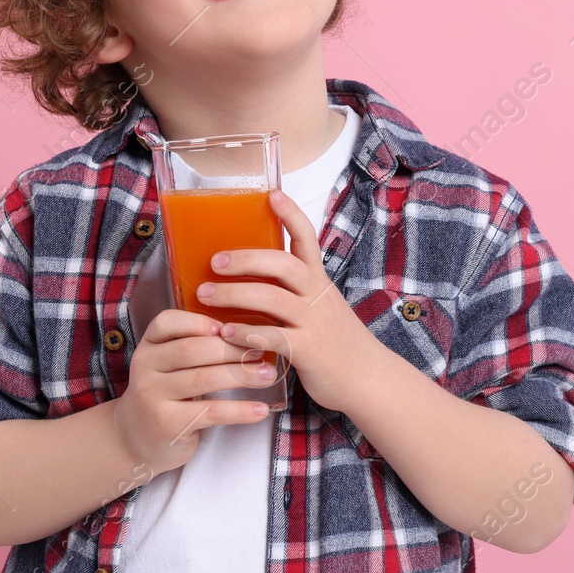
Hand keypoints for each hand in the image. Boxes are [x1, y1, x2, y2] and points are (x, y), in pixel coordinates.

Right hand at [112, 308, 277, 474]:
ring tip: (268, 375)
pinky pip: (210, 412)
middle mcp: (145, 368)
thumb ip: (195, 346)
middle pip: (192, 350)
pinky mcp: (167, 424)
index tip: (231, 327)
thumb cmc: (167, 393)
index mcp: (148, 346)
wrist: (138, 440)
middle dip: (232, 349)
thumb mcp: (170, 365)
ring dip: (241, 376)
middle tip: (261, 351)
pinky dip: (239, 410)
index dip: (200, 322)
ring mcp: (153, 396)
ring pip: (203, 378)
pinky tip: (260, 409)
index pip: (167, 322)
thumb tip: (246, 331)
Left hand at [199, 189, 382, 413]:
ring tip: (206, 294)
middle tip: (215, 260)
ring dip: (235, 294)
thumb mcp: (321, 306)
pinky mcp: (309, 350)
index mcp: (319, 280)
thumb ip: (293, 291)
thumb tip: (251, 278)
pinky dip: (247, 333)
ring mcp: (314, 322)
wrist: (367, 378)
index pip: (307, 238)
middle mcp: (318, 296)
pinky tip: (226, 333)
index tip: (272, 194)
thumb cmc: (336, 341)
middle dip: (246, 258)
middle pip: (282, 264)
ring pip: (272, 299)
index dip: (291, 215)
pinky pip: (273, 337)